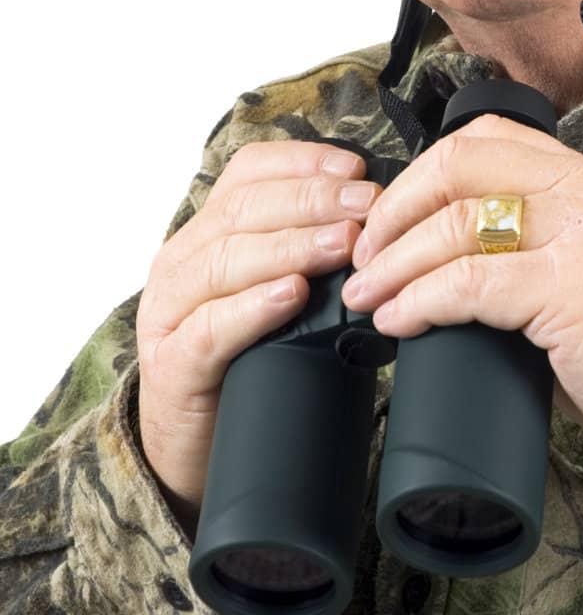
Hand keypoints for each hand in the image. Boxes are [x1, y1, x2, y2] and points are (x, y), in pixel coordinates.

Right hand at [136, 141, 381, 524]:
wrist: (195, 451)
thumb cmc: (249, 364)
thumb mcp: (279, 294)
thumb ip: (310, 253)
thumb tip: (381, 220)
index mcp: (205, 233)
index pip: (247, 173)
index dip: (302, 162)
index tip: (354, 167)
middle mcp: (181, 263)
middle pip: (242, 209)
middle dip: (312, 200)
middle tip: (367, 205)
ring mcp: (169, 315)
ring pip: (226, 260)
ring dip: (292, 245)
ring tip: (343, 245)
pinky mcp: (172, 368)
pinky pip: (209, 327)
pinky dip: (253, 307)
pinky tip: (292, 295)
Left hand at [341, 114, 582, 472]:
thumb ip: (536, 240)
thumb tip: (449, 259)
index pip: (484, 137)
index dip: (421, 172)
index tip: (390, 215)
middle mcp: (578, 190)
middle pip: (457, 167)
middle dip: (394, 210)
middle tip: (365, 253)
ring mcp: (573, 235)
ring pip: (453, 225)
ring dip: (393, 263)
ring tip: (366, 295)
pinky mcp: (563, 288)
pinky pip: (467, 282)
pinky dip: (419, 301)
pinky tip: (399, 321)